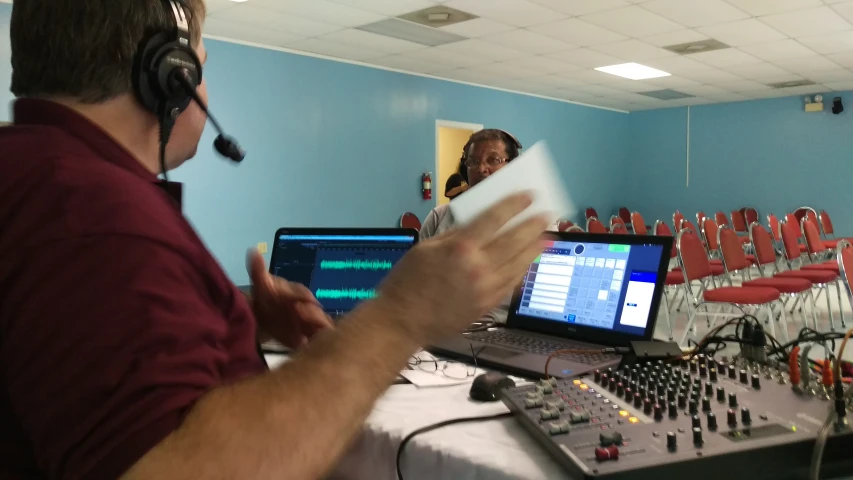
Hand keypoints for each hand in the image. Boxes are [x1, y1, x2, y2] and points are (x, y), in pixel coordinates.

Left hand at [247, 250, 332, 348]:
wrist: (261, 316)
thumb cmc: (265, 298)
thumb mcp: (260, 284)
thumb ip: (258, 270)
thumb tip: (253, 250)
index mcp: (298, 293)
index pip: (303, 294)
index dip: (301, 298)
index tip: (299, 303)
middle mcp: (306, 307)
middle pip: (316, 312)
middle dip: (312, 316)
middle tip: (303, 318)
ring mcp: (307, 323)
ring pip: (319, 327)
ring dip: (316, 331)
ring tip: (308, 336)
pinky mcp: (305, 338)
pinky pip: (313, 342)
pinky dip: (310, 344)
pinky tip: (304, 346)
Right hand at [375, 193, 548, 344]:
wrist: (402, 321)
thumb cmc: (408, 282)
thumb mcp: (426, 248)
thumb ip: (455, 235)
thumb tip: (478, 224)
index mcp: (460, 248)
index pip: (495, 219)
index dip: (514, 205)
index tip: (528, 196)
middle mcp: (478, 267)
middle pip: (514, 241)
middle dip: (533, 225)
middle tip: (547, 214)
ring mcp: (485, 289)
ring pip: (519, 263)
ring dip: (535, 248)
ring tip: (547, 236)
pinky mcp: (487, 305)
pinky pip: (512, 283)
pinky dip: (523, 270)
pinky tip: (529, 262)